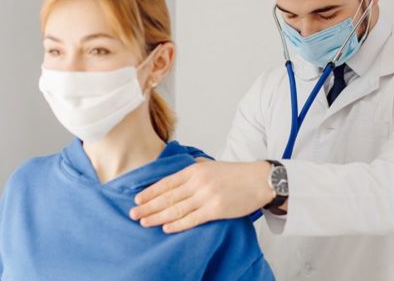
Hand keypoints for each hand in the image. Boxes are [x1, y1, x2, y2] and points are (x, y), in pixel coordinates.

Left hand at [129, 160, 274, 232]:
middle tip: (133, 214)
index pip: (167, 182)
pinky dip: (178, 225)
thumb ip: (195, 166)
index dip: (150, 192)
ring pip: (176, 209)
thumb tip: (180, 167)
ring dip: (158, 217)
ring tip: (144, 222)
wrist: (259, 180)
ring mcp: (206, 196)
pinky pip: (192, 219)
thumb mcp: (212, 164)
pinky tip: (166, 228)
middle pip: (168, 197)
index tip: (137, 200)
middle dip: (149, 207)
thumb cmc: (236, 174)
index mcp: (195, 170)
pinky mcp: (216, 209)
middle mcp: (198, 182)